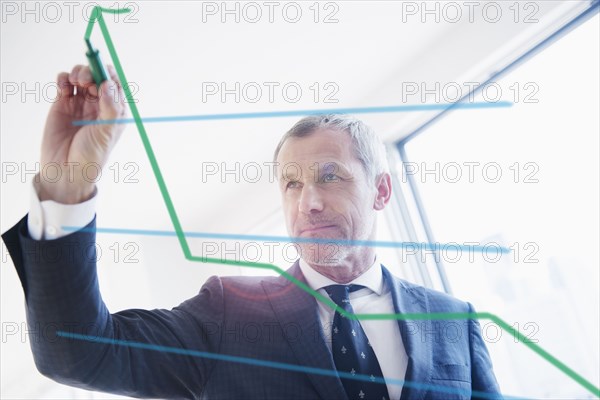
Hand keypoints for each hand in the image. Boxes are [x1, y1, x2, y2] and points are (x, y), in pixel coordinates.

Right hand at [38, 64, 126, 203]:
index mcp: (114, 109)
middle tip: (86, 81)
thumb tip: (108, 84)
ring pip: (81, 76)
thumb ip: (111, 108)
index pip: (115, 84)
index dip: (109, 74)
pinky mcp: (62, 103)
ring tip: (76, 82)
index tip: (102, 75)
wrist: (66, 170)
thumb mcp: (106, 132)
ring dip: (79, 72)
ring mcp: (80, 102)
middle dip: (93, 72)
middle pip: (97, 76)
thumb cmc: (91, 154)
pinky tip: (64, 88)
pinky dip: (64, 78)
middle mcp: (99, 103)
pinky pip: (64, 83)